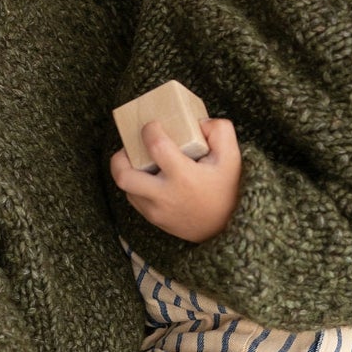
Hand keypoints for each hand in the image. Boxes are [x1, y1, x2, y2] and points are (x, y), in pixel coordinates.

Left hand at [110, 116, 241, 241]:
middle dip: (119, 158)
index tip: (153, 126)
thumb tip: (199, 122)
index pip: (156, 147)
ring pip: (126, 189)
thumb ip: (220, 131)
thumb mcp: (232, 158)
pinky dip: (137, 187)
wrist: (227, 229)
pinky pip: (135, 201)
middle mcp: (165, 195)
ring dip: (129, 172)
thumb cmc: (227, 190)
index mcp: (184, 176)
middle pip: (124, 176)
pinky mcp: (155, 221)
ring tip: (140, 162)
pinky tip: (150, 179)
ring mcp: (157, 211)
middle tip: (130, 148)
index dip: (149, 131)